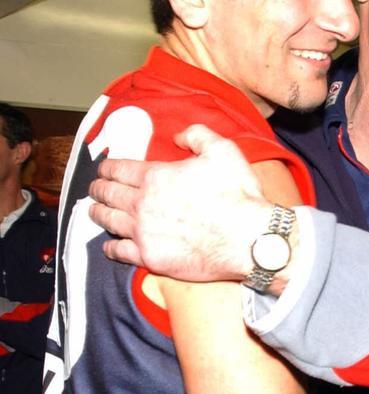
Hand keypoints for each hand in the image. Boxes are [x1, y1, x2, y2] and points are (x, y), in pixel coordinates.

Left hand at [89, 124, 271, 280]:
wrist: (249, 239)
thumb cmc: (238, 195)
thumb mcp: (223, 151)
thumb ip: (197, 135)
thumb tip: (178, 135)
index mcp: (155, 176)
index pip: (117, 169)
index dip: (107, 167)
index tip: (104, 169)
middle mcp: (142, 204)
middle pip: (107, 194)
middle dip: (98, 188)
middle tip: (96, 188)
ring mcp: (144, 233)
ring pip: (107, 221)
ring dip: (98, 214)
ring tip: (95, 212)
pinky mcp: (151, 258)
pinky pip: (119, 252)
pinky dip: (110, 247)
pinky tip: (109, 245)